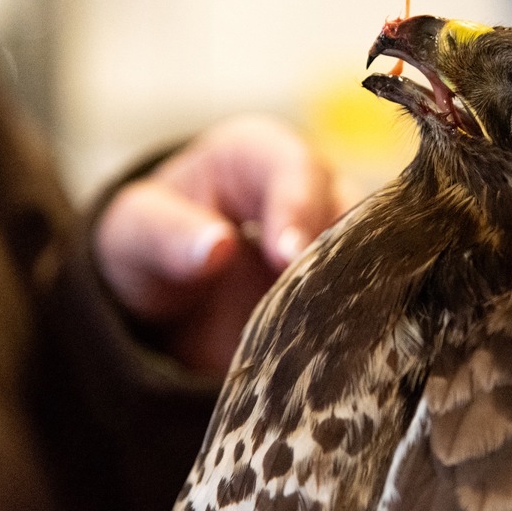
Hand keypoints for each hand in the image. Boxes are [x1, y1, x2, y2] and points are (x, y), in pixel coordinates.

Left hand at [94, 116, 359, 376]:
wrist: (160, 293)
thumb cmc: (147, 240)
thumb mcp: (135, 231)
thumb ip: (167, 235)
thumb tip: (215, 247)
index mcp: (261, 156)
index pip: (298, 168)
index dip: (297, 208)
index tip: (288, 256)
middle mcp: (315, 193)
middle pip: (354, 211)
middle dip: (341, 256)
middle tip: (319, 304)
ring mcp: (338, 245)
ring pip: (375, 260)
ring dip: (358, 296)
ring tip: (332, 336)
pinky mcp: (345, 292)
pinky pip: (372, 306)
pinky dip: (362, 329)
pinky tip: (347, 355)